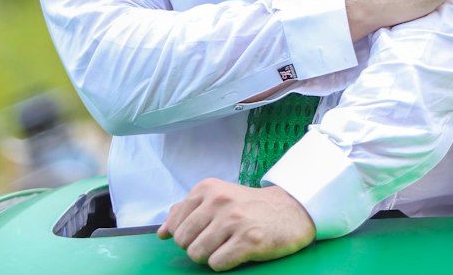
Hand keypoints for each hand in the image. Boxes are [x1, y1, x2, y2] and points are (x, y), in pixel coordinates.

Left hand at [158, 180, 314, 270]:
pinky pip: (217, 264)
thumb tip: (162, 231)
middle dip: (197, 246)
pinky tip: (238, 251)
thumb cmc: (249, 207)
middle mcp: (219, 201)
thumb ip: (188, 210)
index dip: (186, 234)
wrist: (291, 210)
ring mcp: (234, 220)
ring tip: (228, 244)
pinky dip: (224, 263)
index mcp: (208, 188)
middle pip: (183, 241)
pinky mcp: (248, 240)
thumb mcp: (218, 198)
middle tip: (218, 238)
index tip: (204, 229)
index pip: (175, 225)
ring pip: (197, 254)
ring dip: (210, 255)